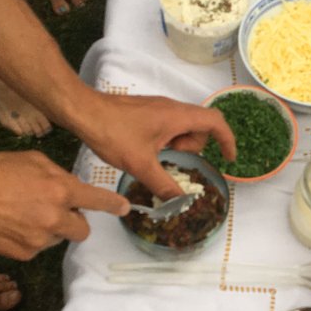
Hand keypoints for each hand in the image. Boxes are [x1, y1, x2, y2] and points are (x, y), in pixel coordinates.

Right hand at [0, 150, 128, 259]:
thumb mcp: (33, 160)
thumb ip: (58, 175)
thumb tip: (71, 187)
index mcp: (60, 190)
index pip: (96, 201)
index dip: (113, 205)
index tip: (124, 208)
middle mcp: (55, 217)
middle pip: (82, 230)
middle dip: (75, 222)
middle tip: (57, 212)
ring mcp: (41, 239)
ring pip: (59, 239)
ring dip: (51, 229)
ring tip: (24, 214)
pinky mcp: (26, 254)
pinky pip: (38, 248)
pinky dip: (31, 239)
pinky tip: (12, 225)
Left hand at [78, 93, 236, 200]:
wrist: (82, 110)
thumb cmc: (112, 132)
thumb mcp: (140, 164)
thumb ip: (163, 185)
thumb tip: (180, 203)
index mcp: (177, 116)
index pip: (216, 122)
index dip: (227, 140)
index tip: (228, 159)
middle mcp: (172, 108)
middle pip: (199, 127)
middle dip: (191, 148)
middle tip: (170, 159)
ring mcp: (158, 108)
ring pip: (181, 128)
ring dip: (175, 145)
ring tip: (152, 156)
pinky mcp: (146, 111)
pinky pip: (167, 126)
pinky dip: (164, 141)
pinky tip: (144, 151)